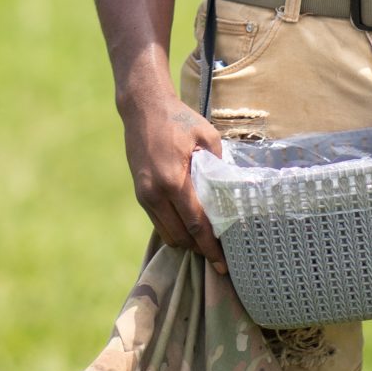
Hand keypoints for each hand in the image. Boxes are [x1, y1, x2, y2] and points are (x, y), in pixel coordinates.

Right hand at [120, 82, 227, 270]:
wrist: (142, 107)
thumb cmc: (178, 119)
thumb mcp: (207, 136)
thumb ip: (219, 165)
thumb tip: (231, 191)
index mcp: (173, 180)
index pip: (196, 224)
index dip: (210, 246)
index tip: (222, 263)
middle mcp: (155, 193)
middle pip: (181, 236)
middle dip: (200, 249)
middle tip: (220, 257)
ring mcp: (144, 195)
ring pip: (167, 233)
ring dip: (186, 241)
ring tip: (206, 244)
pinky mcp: (140, 193)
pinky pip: (158, 221)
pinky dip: (174, 229)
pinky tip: (189, 227)